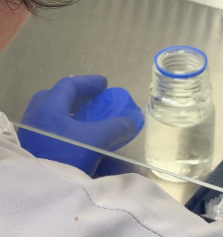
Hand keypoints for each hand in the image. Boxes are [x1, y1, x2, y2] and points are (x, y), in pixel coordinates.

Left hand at [18, 75, 137, 175]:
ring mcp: (37, 136)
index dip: (89, 82)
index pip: (70, 85)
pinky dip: (73, 135)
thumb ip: (115, 127)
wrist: (42, 193)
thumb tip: (131, 122)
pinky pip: (56, 135)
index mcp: (49, 109)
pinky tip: (87, 143)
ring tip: (94, 120)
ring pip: (58, 119)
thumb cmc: (65, 158)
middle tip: (95, 100)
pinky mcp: (39, 151)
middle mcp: (39, 120)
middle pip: (60, 100)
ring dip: (77, 117)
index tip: (105, 83)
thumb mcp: (95, 140)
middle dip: (80, 98)